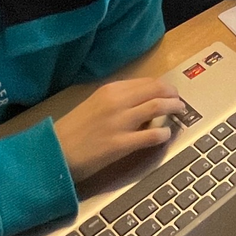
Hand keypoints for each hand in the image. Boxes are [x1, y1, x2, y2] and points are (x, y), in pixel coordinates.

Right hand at [53, 77, 185, 182]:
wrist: (55, 152)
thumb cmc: (72, 130)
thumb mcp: (93, 105)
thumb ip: (116, 101)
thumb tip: (140, 103)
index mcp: (109, 90)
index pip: (145, 82)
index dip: (161, 86)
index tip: (168, 90)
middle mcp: (117, 101)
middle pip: (155, 90)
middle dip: (172, 94)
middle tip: (179, 100)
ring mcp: (120, 122)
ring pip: (157, 107)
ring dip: (173, 108)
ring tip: (180, 111)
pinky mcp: (121, 144)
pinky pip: (150, 135)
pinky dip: (163, 134)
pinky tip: (166, 135)